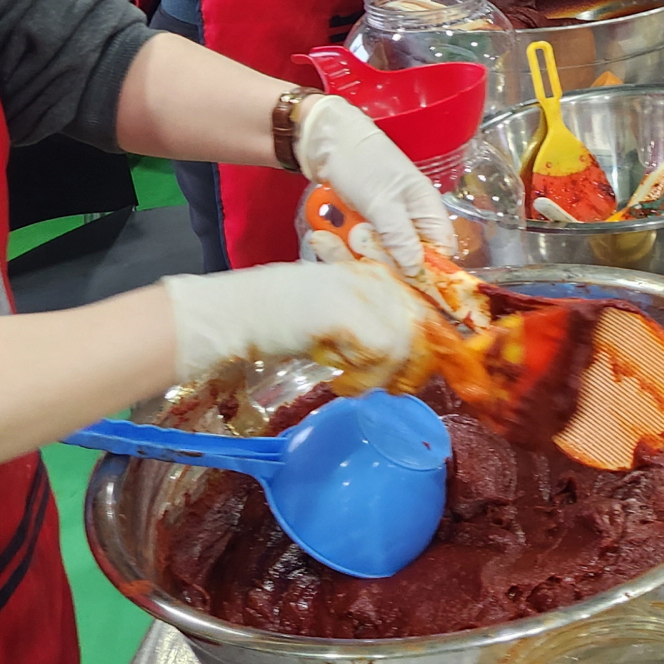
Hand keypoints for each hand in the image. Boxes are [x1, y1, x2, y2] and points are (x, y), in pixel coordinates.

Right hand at [161, 258, 428, 387]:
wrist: (237, 314)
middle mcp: (375, 277)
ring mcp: (362, 290)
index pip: (424, 311)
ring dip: (380, 377)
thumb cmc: (280, 320)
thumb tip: (407, 360)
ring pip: (405, 345)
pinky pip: (383, 353)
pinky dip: (365, 378)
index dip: (426, 349)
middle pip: (423, 329)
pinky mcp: (348, 311)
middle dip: (410, 368)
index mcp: (375, 275)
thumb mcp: (336, 319)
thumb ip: (372, 328)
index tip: (409, 377)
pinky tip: (340, 382)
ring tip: (349, 384)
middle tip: (386, 389)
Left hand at [292, 94, 455, 274]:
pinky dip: (340, 246)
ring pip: (378, 257)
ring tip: (332, 240)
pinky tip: (323, 238)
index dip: (428, 272)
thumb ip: (400, 236)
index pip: (442, 251)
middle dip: (381, 263)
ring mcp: (385, 225)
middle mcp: (411, 221)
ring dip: (353, 254)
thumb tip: (417, 271)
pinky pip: (357, 249)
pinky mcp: (363, 228)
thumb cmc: (362, 163)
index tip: (405, 285)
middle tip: (358, 254)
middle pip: (407, 260)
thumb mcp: (382, 202)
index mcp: (427, 210)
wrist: (326, 140)